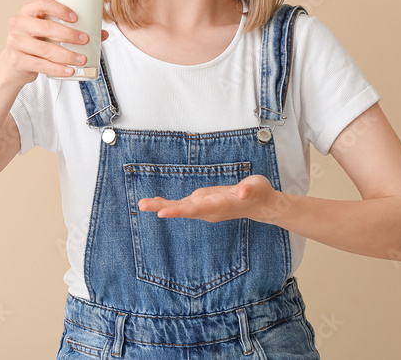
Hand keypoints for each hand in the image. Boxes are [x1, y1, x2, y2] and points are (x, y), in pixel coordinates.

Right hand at [0, 0, 108, 85]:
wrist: (13, 65)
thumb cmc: (36, 43)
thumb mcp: (48, 33)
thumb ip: (70, 29)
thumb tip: (103, 34)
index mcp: (27, 11)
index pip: (42, 3)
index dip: (60, 9)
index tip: (76, 18)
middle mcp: (19, 24)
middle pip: (46, 27)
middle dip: (69, 34)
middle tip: (86, 39)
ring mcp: (15, 42)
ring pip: (44, 49)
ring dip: (67, 55)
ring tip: (82, 59)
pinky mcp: (17, 60)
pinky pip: (40, 65)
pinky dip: (57, 69)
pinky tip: (70, 71)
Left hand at [137, 175, 279, 222]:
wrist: (259, 204)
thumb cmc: (258, 192)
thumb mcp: (257, 186)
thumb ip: (248, 189)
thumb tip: (241, 192)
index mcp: (219, 205)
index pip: (197, 209)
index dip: (180, 210)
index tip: (163, 212)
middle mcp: (208, 209)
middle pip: (183, 210)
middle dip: (163, 208)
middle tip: (142, 205)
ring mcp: (204, 207)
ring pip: (180, 208)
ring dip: (160, 206)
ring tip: (141, 204)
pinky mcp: (201, 203)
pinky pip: (181, 205)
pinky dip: (167, 203)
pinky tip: (154, 203)